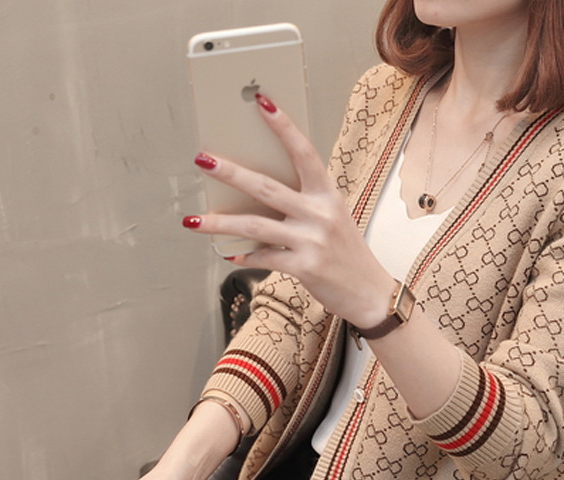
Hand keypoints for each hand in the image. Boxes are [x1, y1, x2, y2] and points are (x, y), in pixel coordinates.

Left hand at [182, 93, 395, 331]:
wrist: (370, 293)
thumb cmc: (346, 253)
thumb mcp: (332, 219)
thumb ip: (302, 203)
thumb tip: (254, 195)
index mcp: (328, 195)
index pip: (304, 153)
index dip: (283, 127)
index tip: (262, 102)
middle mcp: (321, 214)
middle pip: (266, 187)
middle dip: (231, 172)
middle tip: (203, 159)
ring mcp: (312, 241)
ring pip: (255, 225)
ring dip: (220, 223)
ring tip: (194, 220)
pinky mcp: (305, 268)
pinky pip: (264, 257)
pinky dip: (244, 256)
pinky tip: (228, 253)